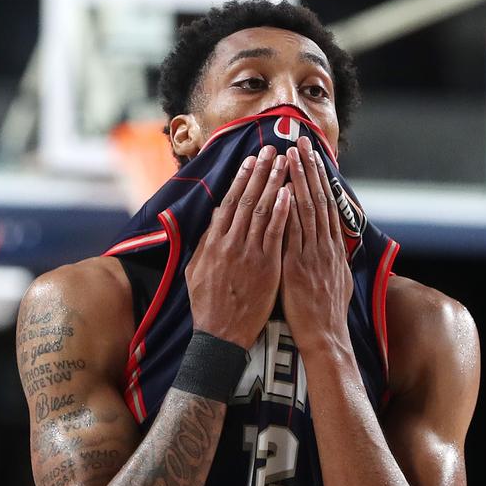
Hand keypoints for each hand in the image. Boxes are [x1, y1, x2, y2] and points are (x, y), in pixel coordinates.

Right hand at [186, 145, 290, 349]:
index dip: (241, 179)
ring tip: (284, 162)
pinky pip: (275, 234)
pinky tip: (289, 193)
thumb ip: (205, 244)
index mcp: (214, 243)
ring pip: (262, 211)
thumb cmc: (208, 306)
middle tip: (271, 149)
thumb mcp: (195, 271)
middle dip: (260, 172)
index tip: (250, 161)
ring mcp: (249, 254)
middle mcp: (231, 243)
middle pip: (247, 199)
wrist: (221, 335)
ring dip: (274, 184)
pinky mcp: (266, 268)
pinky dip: (282, 212)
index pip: (229, 202)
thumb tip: (214, 220)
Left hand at [280, 136, 352, 356]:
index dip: (319, 181)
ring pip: (306, 210)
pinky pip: (292, 233)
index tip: (312, 159)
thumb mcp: (337, 284)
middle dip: (309, 170)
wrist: (326, 339)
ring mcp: (311, 255)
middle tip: (300, 144)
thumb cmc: (327, 317)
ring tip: (289, 156)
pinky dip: (288, 211)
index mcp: (333, 250)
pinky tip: (282, 191)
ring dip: (297, 181)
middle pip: (318, 200)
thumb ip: (332, 263)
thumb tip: (333, 250)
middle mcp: (324, 247)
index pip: (327, 207)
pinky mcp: (296, 267)